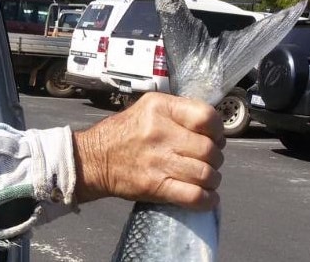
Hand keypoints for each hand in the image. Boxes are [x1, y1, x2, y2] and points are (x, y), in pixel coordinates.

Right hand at [72, 92, 224, 210]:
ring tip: (203, 179)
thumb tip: (212, 131)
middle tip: (205, 162)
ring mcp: (158, 160)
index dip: (217, 131)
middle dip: (214, 159)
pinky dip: (207, 200)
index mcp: (160, 108)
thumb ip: (178, 113)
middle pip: (210, 150)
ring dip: (211, 180)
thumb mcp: (147, 109)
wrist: (92, 160)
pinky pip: (195, 197)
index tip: (212, 138)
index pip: (207, 117)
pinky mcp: (155, 186)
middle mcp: (160, 132)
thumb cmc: (122, 134)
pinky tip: (206, 197)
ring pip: (207, 174)